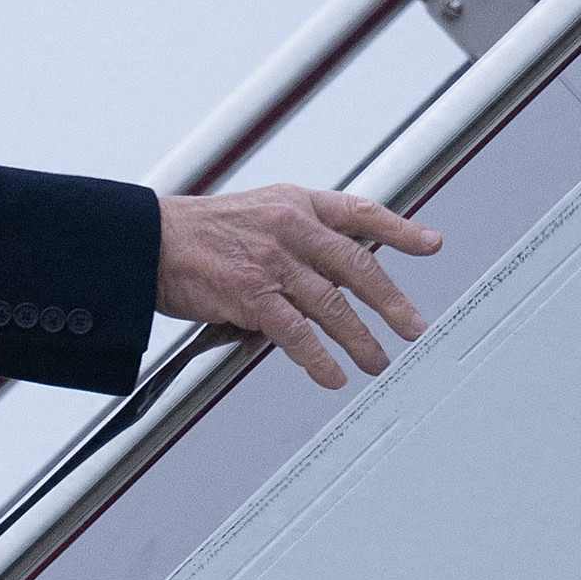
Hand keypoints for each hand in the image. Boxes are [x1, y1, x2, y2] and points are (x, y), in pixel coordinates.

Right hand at [153, 183, 444, 389]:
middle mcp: (291, 227)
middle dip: (391, 302)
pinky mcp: (251, 294)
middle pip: (357, 266)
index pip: (361, 212)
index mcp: (296, 203)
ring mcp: (273, 261)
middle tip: (413, 327)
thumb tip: (336, 275)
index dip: (400, 230)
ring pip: (333, 305)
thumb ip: (300, 238)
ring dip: (360, 339)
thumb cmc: (200, 234)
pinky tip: (333, 375)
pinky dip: (319, 359)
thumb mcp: (259, 215)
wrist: (148, 242)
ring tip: (376, 362)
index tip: (432, 244)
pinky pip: (297, 333)